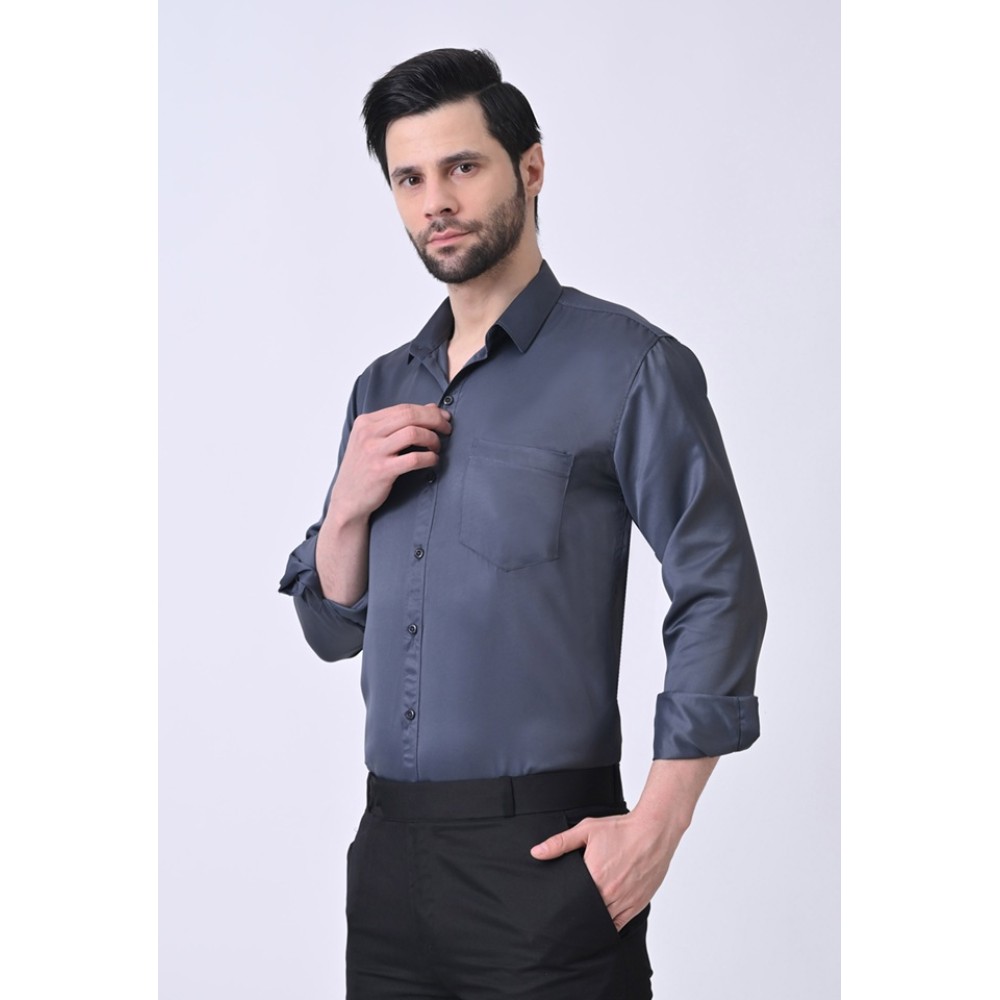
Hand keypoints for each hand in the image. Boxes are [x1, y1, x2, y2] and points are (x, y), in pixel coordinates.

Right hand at [328, 403, 451, 523]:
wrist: (348, 499)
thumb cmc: (364, 469)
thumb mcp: (375, 441)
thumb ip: (400, 424)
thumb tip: (431, 408)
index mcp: (366, 422)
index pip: (403, 408)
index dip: (428, 411)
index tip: (443, 417)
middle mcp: (368, 433)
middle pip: (410, 415)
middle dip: (435, 420)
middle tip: (447, 429)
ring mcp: (374, 451)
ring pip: (413, 433)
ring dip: (432, 439)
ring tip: (437, 448)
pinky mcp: (382, 470)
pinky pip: (414, 458)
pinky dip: (429, 458)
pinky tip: (432, 461)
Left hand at [529, 812, 679, 930]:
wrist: (653, 832)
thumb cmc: (621, 830)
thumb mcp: (586, 830)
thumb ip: (560, 843)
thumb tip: (536, 852)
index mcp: (594, 876)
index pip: (572, 901)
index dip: (563, 906)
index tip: (556, 907)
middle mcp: (609, 893)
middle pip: (586, 914)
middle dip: (576, 915)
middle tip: (565, 915)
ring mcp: (624, 901)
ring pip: (602, 922)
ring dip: (592, 921)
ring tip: (581, 918)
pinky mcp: (637, 904)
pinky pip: (619, 925)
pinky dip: (609, 925)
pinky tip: (600, 921)